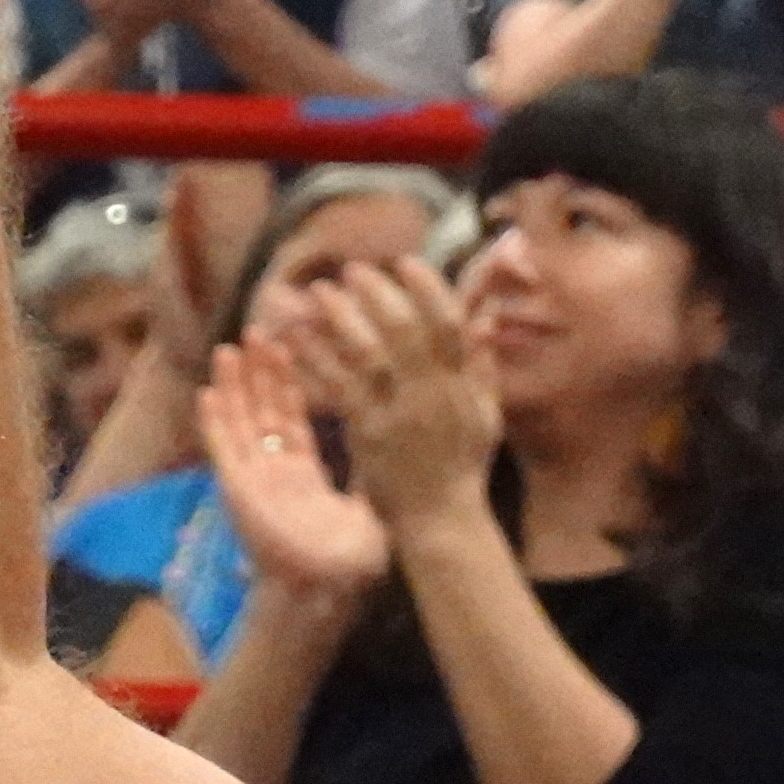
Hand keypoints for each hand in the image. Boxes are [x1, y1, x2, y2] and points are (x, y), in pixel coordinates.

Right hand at [200, 337, 388, 601]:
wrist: (326, 593)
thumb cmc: (349, 563)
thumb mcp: (372, 505)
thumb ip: (374, 470)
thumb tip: (392, 436)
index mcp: (303, 476)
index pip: (294, 418)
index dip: (292, 383)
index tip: (294, 346)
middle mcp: (274, 473)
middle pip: (263, 412)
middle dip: (261, 372)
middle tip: (262, 330)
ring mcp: (253, 481)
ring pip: (239, 423)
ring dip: (234, 386)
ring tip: (231, 347)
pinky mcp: (237, 491)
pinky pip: (223, 450)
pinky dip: (215, 421)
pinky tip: (209, 391)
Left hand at [295, 258, 499, 537]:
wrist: (440, 520)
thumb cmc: (461, 466)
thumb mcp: (485, 414)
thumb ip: (482, 364)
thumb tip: (486, 315)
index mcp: (462, 385)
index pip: (449, 324)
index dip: (427, 288)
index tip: (405, 262)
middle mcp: (433, 396)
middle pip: (405, 331)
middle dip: (378, 294)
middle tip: (353, 269)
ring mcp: (400, 415)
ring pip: (369, 354)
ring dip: (342, 318)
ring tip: (319, 293)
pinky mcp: (369, 435)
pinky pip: (340, 387)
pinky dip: (319, 358)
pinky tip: (298, 338)